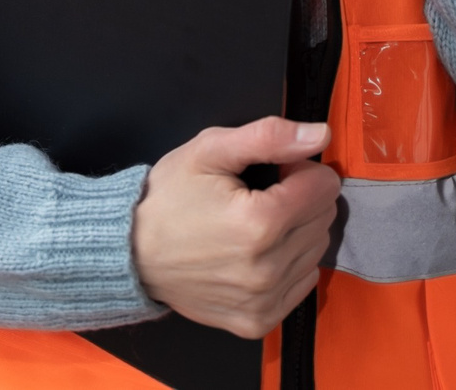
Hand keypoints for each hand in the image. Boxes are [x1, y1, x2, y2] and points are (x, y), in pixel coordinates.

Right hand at [130, 118, 339, 338]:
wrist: (131, 253)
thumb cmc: (169, 196)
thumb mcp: (210, 149)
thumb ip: (269, 137)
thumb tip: (321, 135)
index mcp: (260, 222)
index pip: (324, 186)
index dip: (298, 168)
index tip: (272, 171)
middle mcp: (267, 268)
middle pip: (324, 218)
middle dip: (301, 197)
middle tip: (260, 195)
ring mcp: (264, 300)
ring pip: (317, 250)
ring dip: (297, 230)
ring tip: (256, 224)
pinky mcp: (258, 321)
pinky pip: (303, 284)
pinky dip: (290, 264)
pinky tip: (259, 253)